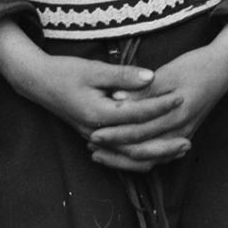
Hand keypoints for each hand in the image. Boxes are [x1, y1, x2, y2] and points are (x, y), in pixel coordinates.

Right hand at [0, 22, 166, 167]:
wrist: (37, 83)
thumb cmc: (65, 72)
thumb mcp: (93, 69)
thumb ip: (122, 76)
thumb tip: (151, 76)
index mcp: (98, 114)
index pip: (137, 114)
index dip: (161, 105)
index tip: (181, 96)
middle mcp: (97, 132)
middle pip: (136, 146)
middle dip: (164, 144)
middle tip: (189, 141)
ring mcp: (95, 138)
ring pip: (129, 157)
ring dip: (154, 155)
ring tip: (178, 151)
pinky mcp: (95, 137)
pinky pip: (121, 155)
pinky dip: (139, 157)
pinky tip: (156, 154)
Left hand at [84, 19, 227, 169]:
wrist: (225, 68)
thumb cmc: (196, 65)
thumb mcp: (169, 71)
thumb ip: (144, 88)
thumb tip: (116, 98)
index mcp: (175, 114)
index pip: (139, 132)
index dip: (115, 135)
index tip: (93, 134)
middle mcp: (180, 131)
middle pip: (142, 151)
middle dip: (115, 150)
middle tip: (92, 147)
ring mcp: (183, 135)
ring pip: (151, 158)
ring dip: (125, 158)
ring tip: (102, 154)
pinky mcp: (183, 134)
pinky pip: (160, 155)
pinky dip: (141, 158)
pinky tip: (125, 154)